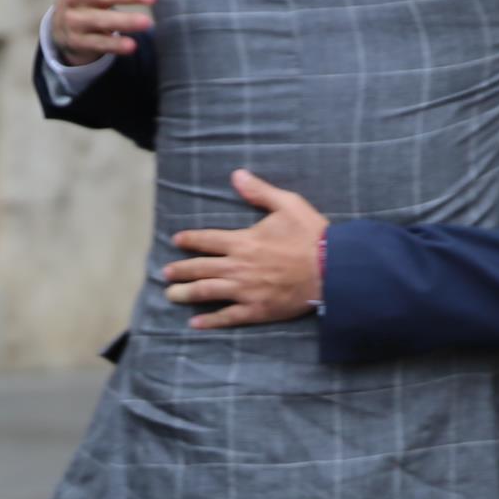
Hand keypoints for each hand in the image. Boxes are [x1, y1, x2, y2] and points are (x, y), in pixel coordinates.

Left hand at [163, 169, 327, 327]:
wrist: (332, 269)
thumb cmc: (311, 236)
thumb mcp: (288, 204)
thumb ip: (260, 192)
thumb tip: (237, 175)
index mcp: (243, 241)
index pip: (207, 240)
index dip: (189, 240)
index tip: (176, 241)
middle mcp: (238, 267)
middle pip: (200, 268)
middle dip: (180, 270)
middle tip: (165, 274)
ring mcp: (245, 291)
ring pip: (207, 292)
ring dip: (185, 294)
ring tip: (170, 295)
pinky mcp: (257, 310)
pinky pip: (228, 317)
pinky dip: (210, 320)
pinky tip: (195, 323)